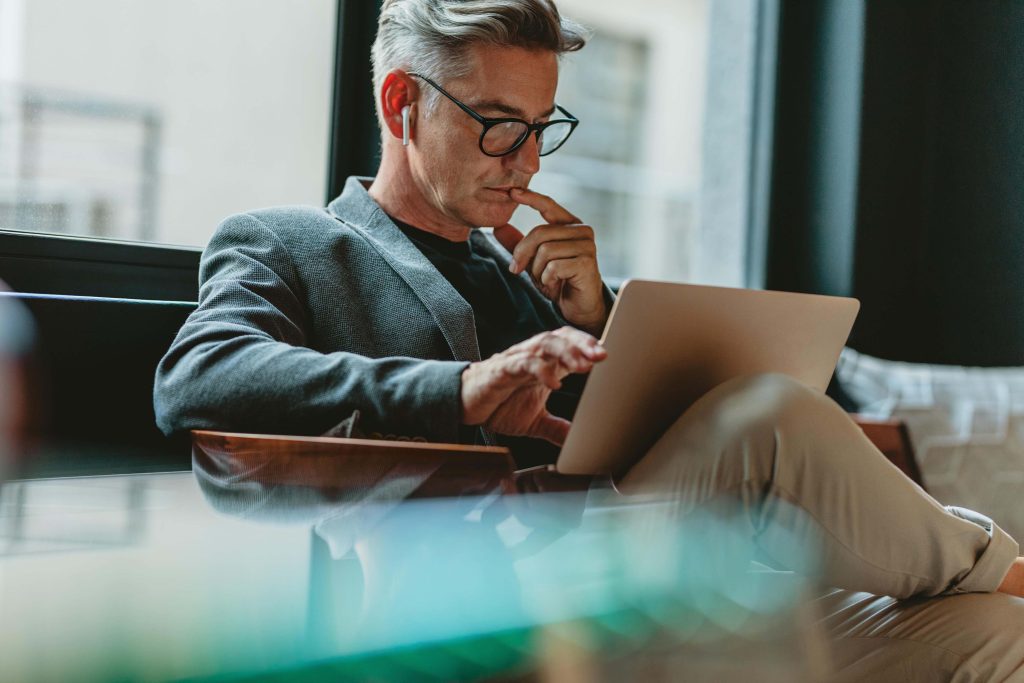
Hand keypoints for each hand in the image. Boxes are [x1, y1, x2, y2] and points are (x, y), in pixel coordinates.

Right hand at [461, 327, 605, 445]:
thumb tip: (579, 442)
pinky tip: (554, 382)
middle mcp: (533, 357)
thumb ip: (557, 428)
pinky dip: (540, 370)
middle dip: (583, 344)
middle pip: (561, 337)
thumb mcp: (535, 421)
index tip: (608, 357)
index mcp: (544, 364)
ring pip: (544, 343)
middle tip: (602, 355)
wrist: (463, 405)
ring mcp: (517, 360)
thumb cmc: (498, 405)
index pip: (570, 345)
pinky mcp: (501, 370)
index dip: (589, 347)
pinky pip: (523, 363)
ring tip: (583, 364)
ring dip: (566, 351)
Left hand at [494, 188, 607, 336]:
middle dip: (522, 254)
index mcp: (569, 225)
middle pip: (540, 233)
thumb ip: (518, 244)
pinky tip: (556, 285)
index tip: (512, 192)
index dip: (531, 197)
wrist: (578, 306)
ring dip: (537, 271)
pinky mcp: (587, 262)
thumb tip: (498, 227)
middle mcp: (582, 230)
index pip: (548, 205)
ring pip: (545, 250)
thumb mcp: (533, 261)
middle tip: (516, 270)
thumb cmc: (559, 281)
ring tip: (546, 280)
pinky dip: (547, 279)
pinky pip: (554, 266)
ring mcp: (586, 245)